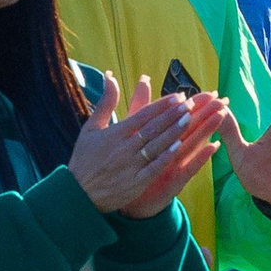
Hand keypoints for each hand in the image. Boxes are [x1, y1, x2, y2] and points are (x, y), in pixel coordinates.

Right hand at [70, 72, 224, 217]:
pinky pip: (155, 167)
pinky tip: (180, 145)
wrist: (79, 194)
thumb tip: (110, 76)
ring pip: (157, 145)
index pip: (143, 115)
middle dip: (174, 115)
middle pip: (154, 128)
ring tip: (190, 119)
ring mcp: (131, 165)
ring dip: (175, 131)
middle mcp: (124, 147)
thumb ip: (105, 102)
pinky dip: (167, 156)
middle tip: (191, 104)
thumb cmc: (84, 159)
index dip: (162, 105)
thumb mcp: (90, 128)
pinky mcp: (136, 183)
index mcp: (115, 133)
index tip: (179, 96)